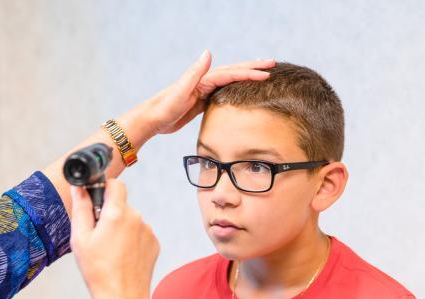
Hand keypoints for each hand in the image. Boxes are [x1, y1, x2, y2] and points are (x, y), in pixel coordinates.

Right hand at [70, 180, 163, 298]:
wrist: (123, 298)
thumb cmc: (99, 271)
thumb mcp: (80, 238)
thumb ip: (81, 208)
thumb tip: (80, 188)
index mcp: (117, 214)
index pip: (115, 184)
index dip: (104, 188)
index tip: (96, 201)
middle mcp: (136, 218)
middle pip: (121, 205)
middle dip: (110, 214)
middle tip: (98, 236)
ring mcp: (148, 231)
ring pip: (130, 220)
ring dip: (120, 228)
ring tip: (110, 251)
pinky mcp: (154, 243)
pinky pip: (139, 233)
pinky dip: (131, 240)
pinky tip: (122, 257)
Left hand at [144, 51, 275, 134]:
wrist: (152, 119)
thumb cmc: (164, 107)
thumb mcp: (180, 91)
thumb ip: (194, 72)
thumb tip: (208, 52)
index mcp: (203, 79)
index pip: (231, 73)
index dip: (250, 73)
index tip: (267, 73)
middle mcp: (204, 82)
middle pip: (233, 72)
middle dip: (253, 68)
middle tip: (272, 64)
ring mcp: (203, 91)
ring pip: (230, 81)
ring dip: (246, 76)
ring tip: (261, 73)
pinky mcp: (201, 102)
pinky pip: (223, 92)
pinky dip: (235, 89)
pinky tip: (241, 91)